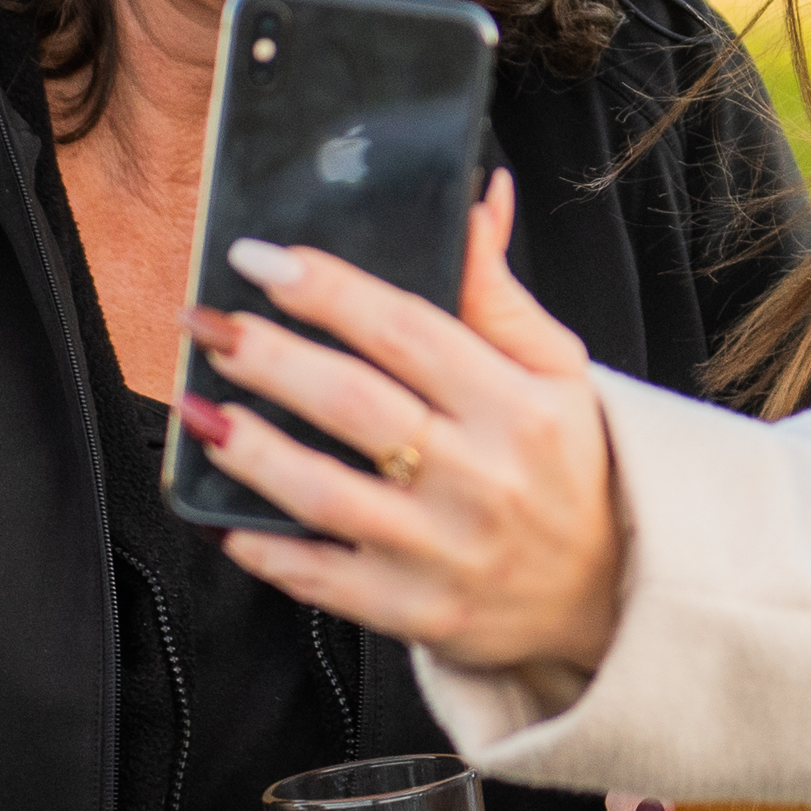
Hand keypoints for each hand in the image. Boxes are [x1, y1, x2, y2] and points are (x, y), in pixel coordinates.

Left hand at [194, 173, 625, 671]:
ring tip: (197, 408)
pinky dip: (263, 548)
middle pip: (353, 403)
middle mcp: (482, 479)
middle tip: (207, 322)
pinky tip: (221, 514)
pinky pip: (321, 579)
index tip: (261, 260)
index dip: (327, 289)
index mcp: (519, 406)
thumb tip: (473, 198)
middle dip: (267, 355)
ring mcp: (446, 553)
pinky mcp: (417, 612)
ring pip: (324, 492)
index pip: (408, 329)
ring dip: (248, 447)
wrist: (613, 593)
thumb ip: (499, 291)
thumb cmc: (573, 467)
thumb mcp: (559, 370)